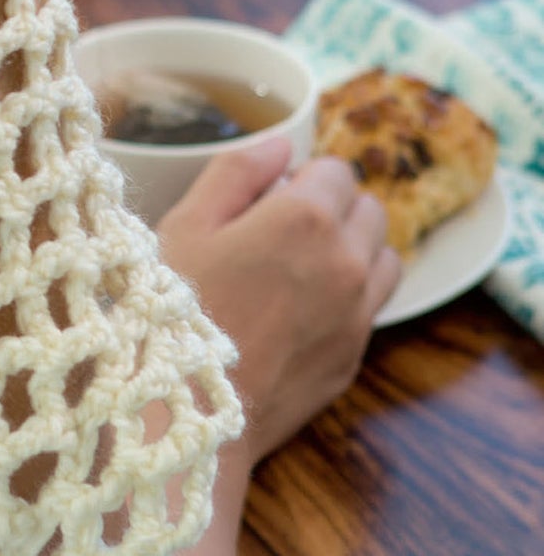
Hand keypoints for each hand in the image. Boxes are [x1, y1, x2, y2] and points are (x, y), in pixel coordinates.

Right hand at [155, 137, 399, 461]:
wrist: (186, 410)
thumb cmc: (172, 313)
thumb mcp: (185, 225)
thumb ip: (236, 172)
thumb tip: (280, 145)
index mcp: (304, 218)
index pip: (335, 171)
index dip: (300, 178)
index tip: (267, 200)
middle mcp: (345, 261)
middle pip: (369, 209)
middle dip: (333, 209)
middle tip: (281, 232)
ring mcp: (356, 312)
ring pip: (383, 257)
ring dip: (353, 251)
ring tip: (301, 270)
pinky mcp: (354, 355)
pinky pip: (370, 307)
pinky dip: (349, 297)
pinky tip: (299, 312)